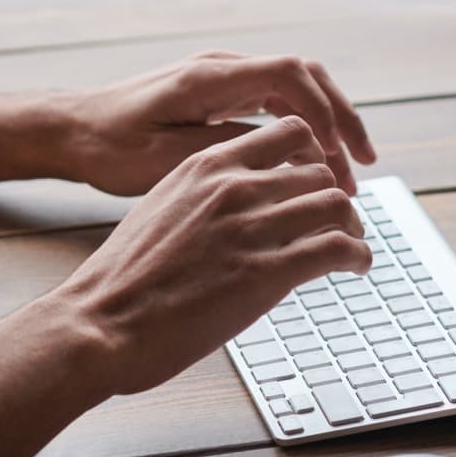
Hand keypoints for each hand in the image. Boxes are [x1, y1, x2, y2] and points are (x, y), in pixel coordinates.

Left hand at [54, 51, 376, 197]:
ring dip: (325, 125)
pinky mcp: (217, 95)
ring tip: (346, 174)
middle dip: (340, 117)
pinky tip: (310, 166)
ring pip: (293, 90)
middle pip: (304, 76)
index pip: (289, 75)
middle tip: (365, 164)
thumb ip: (229, 151)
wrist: (70, 131)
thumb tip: (290, 157)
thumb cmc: (108, 148)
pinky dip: (300, 130)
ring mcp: (220, 79)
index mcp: (210, 78)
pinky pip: (273, 103)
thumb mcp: (166, 159)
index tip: (341, 157)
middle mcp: (221, 69)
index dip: (325, 113)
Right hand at [57, 115, 374, 394]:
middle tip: (342, 221)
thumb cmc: (121, 279)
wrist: (98, 323)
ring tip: (353, 244)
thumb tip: (233, 207)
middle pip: (318, 170)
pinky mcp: (267, 273)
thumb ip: (202, 198)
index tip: (319, 181)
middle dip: (335, 195)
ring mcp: (251, 227)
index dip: (313, 157)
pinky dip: (358, 255)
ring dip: (353, 226)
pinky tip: (356, 267)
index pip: (287, 133)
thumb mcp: (160, 210)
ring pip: (336, 204)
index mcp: (205, 165)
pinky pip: (338, 248)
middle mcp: (232, 186)